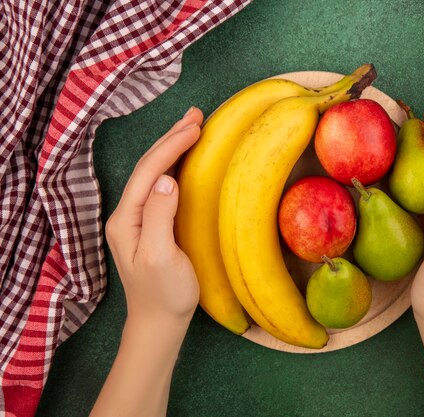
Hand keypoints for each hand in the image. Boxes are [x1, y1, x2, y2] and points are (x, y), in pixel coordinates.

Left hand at [105, 107, 203, 327]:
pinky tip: (187, 159)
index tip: (196, 128)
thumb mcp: (161, 257)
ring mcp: (140, 219)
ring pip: (155, 173)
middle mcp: (128, 214)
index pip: (148, 172)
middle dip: (171, 138)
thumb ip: (159, 216)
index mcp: (126, 219)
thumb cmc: (164, 294)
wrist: (160, 322)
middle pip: (148, 167)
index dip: (171, 146)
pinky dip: (176, 165)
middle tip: (196, 115)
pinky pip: (162, 186)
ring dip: (173, 147)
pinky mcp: (153, 225)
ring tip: (193, 127)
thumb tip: (167, 180)